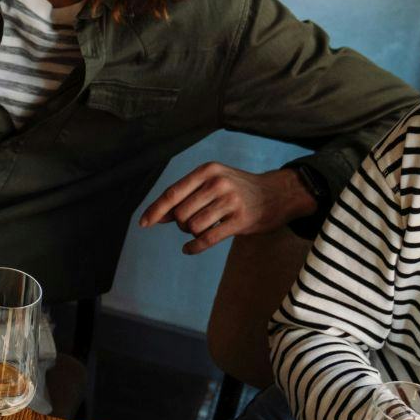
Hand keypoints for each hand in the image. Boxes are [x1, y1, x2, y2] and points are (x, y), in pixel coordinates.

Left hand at [138, 164, 313, 253]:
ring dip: (191, 233)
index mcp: (207, 170)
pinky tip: (189, 249)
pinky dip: (194, 247)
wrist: (277, 194)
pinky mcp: (241, 220)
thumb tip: (157, 216)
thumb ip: (185, 195)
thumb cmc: (237, 189)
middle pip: (180, 213)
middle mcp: (218, 183)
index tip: (143, 223)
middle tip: (191, 222)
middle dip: (180, 223)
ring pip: (192, 226)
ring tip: (202, 228)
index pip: (173, 193)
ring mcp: (230, 201)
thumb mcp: (212, 182)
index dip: (155, 210)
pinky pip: (207, 238)